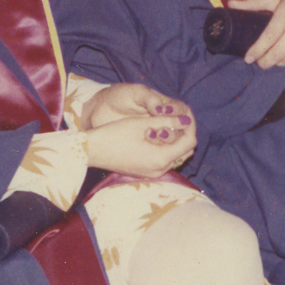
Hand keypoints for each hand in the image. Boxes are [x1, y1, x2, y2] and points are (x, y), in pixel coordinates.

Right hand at [80, 87, 195, 176]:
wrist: (93, 151)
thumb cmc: (115, 134)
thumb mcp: (142, 124)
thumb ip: (167, 121)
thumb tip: (186, 119)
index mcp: (161, 159)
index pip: (189, 142)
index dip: (191, 125)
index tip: (186, 111)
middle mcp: (160, 170)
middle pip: (184, 151)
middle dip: (185, 133)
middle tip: (180, 115)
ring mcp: (152, 173)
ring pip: (175, 156)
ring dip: (176, 140)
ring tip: (170, 121)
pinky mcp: (145, 172)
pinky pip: (164, 160)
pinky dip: (166, 147)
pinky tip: (159, 133)